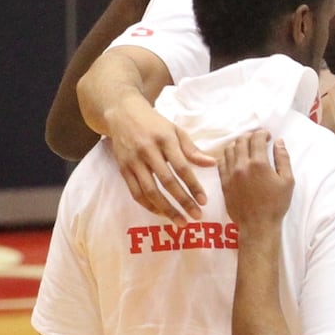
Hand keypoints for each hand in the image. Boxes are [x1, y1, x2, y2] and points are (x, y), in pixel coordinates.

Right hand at [106, 99, 214, 223]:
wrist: (122, 113)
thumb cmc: (154, 123)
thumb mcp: (175, 130)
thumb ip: (192, 149)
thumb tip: (212, 164)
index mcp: (165, 140)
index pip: (182, 167)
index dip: (193, 186)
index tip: (204, 200)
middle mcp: (148, 151)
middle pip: (166, 182)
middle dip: (182, 201)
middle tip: (196, 216)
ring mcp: (133, 161)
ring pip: (150, 191)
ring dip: (166, 209)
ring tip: (180, 221)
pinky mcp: (122, 169)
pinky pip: (135, 192)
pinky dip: (149, 205)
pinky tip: (161, 213)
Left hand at [219, 130, 293, 228]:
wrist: (257, 225)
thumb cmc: (276, 204)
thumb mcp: (287, 181)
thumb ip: (283, 159)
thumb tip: (279, 142)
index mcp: (259, 163)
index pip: (256, 138)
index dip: (263, 133)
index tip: (268, 136)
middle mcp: (241, 166)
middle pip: (241, 141)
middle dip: (250, 136)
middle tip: (257, 140)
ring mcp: (230, 174)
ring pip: (229, 150)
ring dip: (238, 145)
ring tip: (246, 149)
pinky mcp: (224, 182)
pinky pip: (221, 163)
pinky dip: (228, 157)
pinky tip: (235, 160)